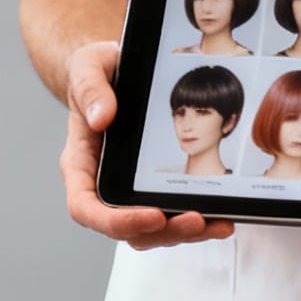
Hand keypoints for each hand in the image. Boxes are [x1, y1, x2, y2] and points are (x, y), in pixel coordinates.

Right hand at [60, 41, 233, 249]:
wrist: (117, 69)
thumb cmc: (97, 71)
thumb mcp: (89, 67)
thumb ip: (90, 90)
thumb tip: (101, 118)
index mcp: (80, 163)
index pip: (86, 207)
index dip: (116, 221)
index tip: (151, 215)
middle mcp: (102, 184)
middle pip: (125, 229)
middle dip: (162, 231)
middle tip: (195, 220)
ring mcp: (128, 190)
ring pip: (151, 231)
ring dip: (184, 233)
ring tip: (216, 223)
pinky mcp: (152, 188)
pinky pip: (171, 216)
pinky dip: (196, 222)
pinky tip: (220, 217)